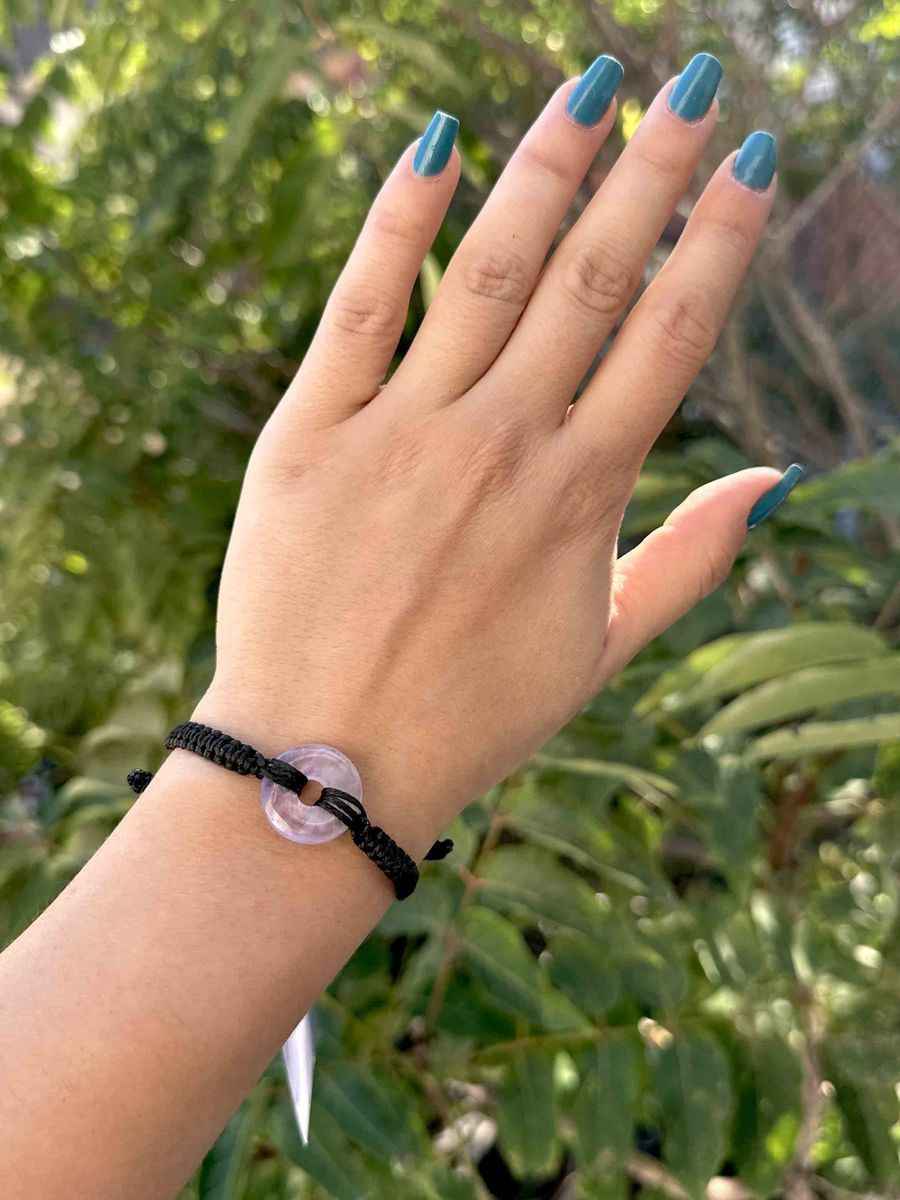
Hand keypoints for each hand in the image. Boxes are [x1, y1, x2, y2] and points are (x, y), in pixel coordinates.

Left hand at [197, 57, 784, 851]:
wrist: (325, 767)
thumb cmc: (471, 716)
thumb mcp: (603, 652)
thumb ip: (690, 560)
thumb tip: (778, 482)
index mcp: (582, 496)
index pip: (670, 336)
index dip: (719, 240)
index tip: (756, 160)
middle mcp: (503, 447)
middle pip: (594, 279)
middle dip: (655, 171)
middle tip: (698, 83)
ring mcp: (405, 435)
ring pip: (489, 270)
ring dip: (547, 167)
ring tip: (594, 85)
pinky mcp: (311, 436)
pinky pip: (362, 305)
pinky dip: (401, 222)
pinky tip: (436, 145)